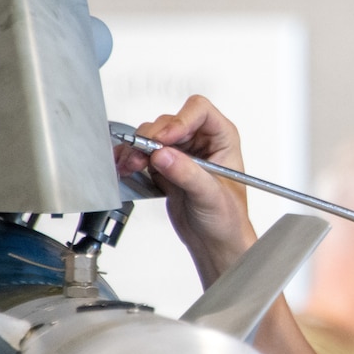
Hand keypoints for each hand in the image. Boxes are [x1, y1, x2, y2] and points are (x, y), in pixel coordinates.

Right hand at [113, 95, 256, 283]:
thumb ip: (188, 174)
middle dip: (151, 138)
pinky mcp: (164, 166)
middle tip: (141, 156)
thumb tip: (164, 154)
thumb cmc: (227, 219)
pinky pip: (142, 153)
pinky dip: (131, 159)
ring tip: (130, 166)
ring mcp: (181, 152)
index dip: (179, 121)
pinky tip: (125, 168)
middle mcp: (201, 141)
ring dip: (137, 149)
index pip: (199, 112)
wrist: (214, 242)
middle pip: (169, 122)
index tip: (164, 139)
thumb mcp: (211, 196)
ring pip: (152, 136)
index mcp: (222, 139)